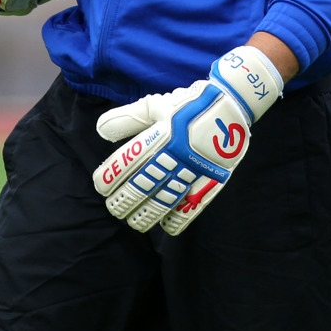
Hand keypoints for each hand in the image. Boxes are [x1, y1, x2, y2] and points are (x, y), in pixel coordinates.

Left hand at [93, 45, 282, 234]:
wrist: (231, 104)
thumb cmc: (187, 104)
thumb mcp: (155, 105)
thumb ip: (128, 119)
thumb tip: (100, 130)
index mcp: (162, 134)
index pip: (130, 160)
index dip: (112, 175)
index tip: (100, 186)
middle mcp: (177, 154)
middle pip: (145, 184)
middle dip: (125, 199)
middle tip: (113, 208)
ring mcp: (196, 169)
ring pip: (166, 198)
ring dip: (147, 214)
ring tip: (134, 223)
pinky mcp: (213, 179)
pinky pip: (195, 205)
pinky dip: (180, 218)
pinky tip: (167, 226)